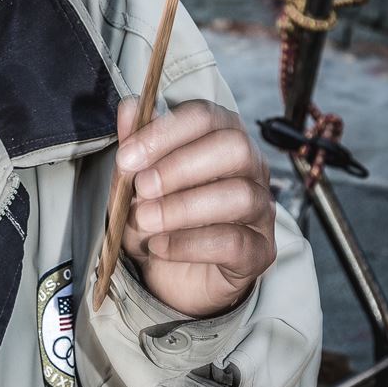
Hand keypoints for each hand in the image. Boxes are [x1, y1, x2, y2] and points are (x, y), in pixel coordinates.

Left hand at [115, 98, 276, 318]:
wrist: (168, 279)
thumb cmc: (157, 221)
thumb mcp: (136, 185)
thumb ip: (135, 148)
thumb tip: (128, 107)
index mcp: (221, 138)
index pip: (206, 116)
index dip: (165, 132)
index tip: (127, 157)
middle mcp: (250, 169)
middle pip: (234, 147)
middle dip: (181, 166)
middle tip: (142, 188)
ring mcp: (260, 210)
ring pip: (239, 195)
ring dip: (183, 207)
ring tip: (146, 220)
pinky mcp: (259, 251)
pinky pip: (234, 241)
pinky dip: (190, 243)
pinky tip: (159, 246)